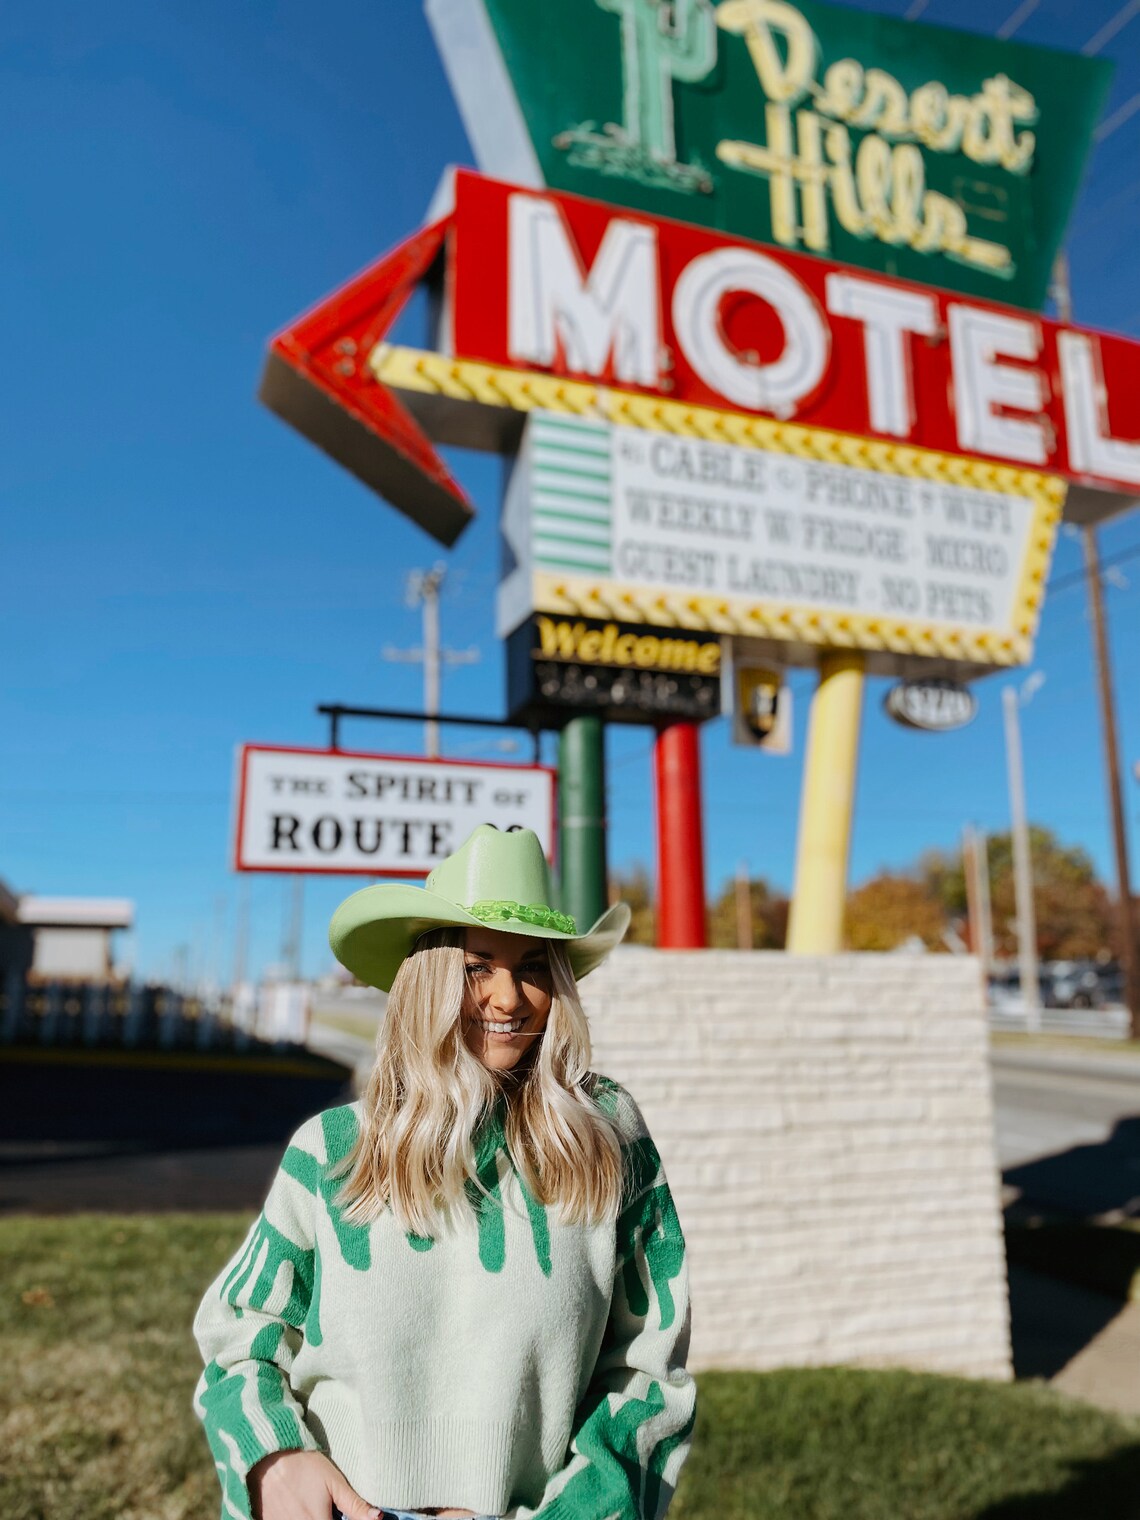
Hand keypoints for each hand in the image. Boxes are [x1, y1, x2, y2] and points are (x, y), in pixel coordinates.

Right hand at [248, 1450, 380, 1519]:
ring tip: (313, 1506)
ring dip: (312, 1518)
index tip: (340, 1516)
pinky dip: (296, 1518)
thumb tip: (377, 1518)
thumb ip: (355, 1504)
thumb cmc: (304, 1465)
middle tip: (327, 1509)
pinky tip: (298, 1508)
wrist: (268, 1456)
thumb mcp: (333, 1481)